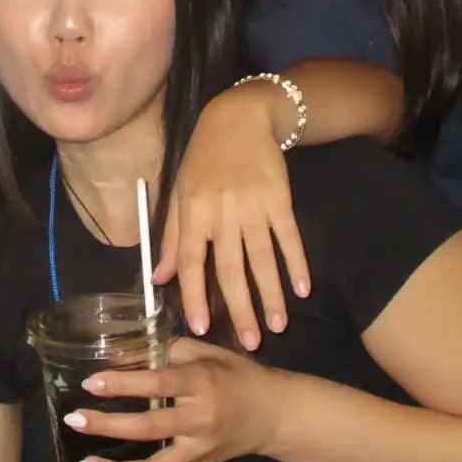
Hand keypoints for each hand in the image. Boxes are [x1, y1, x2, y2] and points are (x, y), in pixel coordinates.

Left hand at [66, 339, 283, 461]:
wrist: (274, 412)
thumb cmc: (237, 375)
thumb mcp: (208, 352)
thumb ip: (170, 350)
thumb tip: (126, 348)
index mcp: (200, 384)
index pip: (158, 384)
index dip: (123, 383)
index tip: (91, 383)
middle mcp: (199, 420)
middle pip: (150, 427)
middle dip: (109, 426)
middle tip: (75, 421)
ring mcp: (200, 450)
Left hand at [159, 80, 308, 349]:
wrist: (239, 118)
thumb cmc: (204, 159)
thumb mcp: (180, 192)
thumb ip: (173, 238)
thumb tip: (159, 277)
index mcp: (192, 212)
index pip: (192, 263)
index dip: (195, 296)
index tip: (199, 328)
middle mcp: (221, 212)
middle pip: (230, 268)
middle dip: (240, 308)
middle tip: (251, 343)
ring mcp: (252, 205)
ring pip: (261, 258)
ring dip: (272, 295)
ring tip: (279, 325)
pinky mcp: (279, 198)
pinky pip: (288, 236)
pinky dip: (297, 263)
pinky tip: (303, 288)